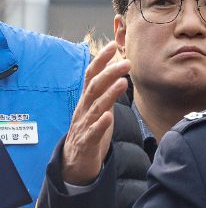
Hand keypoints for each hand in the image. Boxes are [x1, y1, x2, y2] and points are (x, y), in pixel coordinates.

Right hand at [62, 41, 130, 184]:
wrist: (75, 162)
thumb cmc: (91, 129)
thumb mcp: (99, 106)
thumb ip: (108, 90)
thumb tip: (119, 69)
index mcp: (88, 99)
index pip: (91, 75)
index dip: (101, 60)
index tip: (113, 45)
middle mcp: (84, 109)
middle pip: (95, 87)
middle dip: (109, 73)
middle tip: (127, 62)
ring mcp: (84, 125)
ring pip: (96, 107)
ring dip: (109, 94)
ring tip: (122, 82)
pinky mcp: (87, 142)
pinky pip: (93, 132)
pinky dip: (100, 124)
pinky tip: (108, 117)